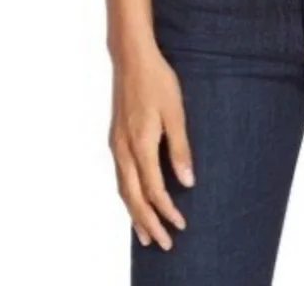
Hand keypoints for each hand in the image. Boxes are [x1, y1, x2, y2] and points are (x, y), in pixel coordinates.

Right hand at [110, 46, 194, 249]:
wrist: (131, 58)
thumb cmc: (157, 81)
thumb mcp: (175, 111)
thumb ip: (180, 147)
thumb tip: (187, 181)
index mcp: (140, 144)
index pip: (153, 189)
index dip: (166, 210)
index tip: (180, 225)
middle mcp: (123, 149)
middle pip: (133, 197)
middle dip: (148, 222)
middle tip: (162, 244)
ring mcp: (116, 144)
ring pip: (122, 189)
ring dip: (134, 213)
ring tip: (145, 234)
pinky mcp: (115, 138)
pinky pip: (119, 177)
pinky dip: (127, 196)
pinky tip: (134, 200)